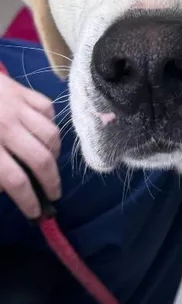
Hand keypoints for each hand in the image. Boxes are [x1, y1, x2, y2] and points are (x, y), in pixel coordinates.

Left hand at [0, 71, 61, 217]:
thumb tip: (3, 188)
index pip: (15, 180)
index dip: (28, 200)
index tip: (36, 212)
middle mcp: (6, 127)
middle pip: (40, 160)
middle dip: (51, 183)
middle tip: (53, 194)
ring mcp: (18, 107)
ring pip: (51, 135)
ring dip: (54, 154)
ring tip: (50, 163)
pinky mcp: (24, 91)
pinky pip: (48, 111)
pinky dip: (49, 124)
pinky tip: (44, 132)